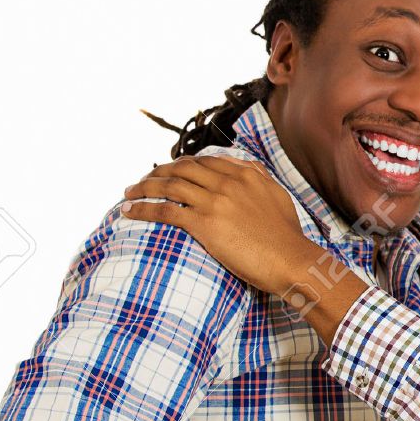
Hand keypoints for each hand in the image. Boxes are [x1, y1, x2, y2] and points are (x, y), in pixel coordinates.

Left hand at [120, 155, 341, 295]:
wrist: (291, 260)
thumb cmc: (287, 237)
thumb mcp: (278, 197)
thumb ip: (261, 179)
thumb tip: (251, 169)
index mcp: (246, 173)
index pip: (205, 160)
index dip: (183, 164)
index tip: (171, 170)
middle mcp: (227, 182)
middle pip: (182, 168)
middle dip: (158, 171)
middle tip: (143, 180)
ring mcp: (214, 201)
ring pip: (169, 185)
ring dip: (143, 187)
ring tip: (128, 193)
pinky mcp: (204, 224)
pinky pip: (165, 211)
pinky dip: (143, 208)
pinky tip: (129, 211)